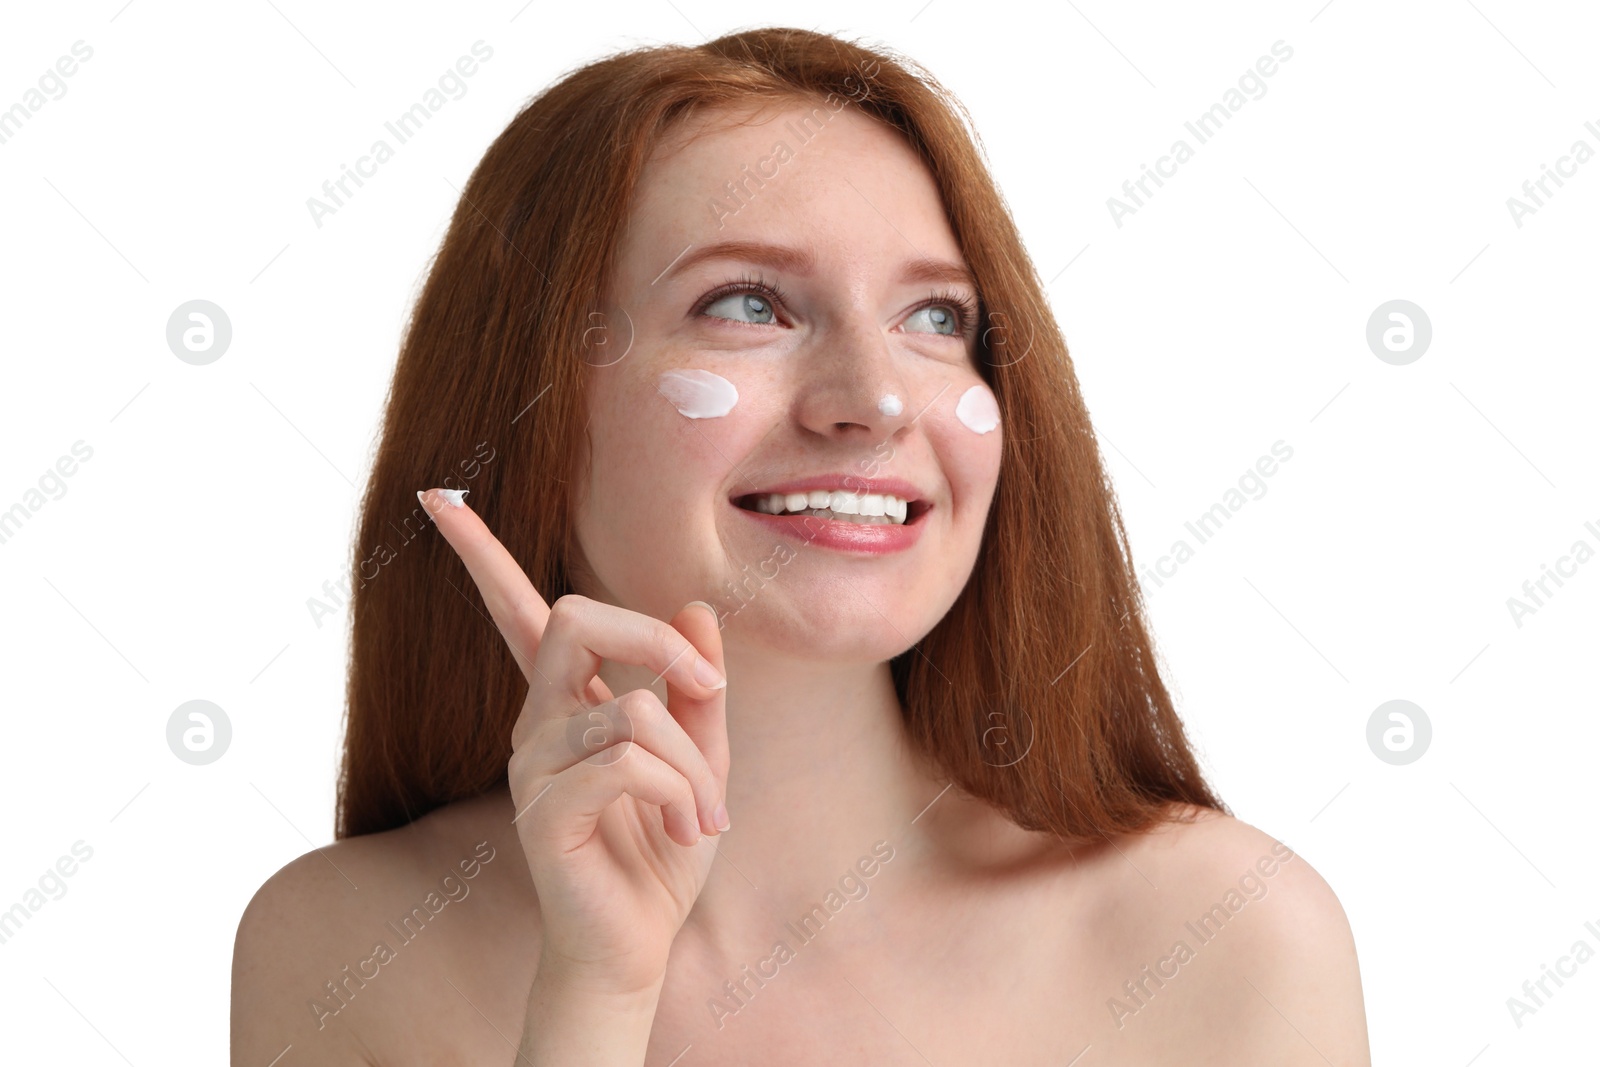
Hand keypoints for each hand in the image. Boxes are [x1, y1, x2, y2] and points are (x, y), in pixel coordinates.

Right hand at [418, 487, 730, 996]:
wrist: (639, 943)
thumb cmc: (662, 848)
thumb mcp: (702, 756)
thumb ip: (696, 686)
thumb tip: (694, 606)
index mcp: (567, 699)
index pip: (515, 612)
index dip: (479, 554)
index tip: (437, 497)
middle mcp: (535, 721)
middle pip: (574, 617)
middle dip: (657, 639)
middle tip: (711, 692)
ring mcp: (531, 765)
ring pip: (630, 705)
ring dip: (692, 758)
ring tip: (706, 812)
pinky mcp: (540, 810)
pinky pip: (627, 759)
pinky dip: (681, 790)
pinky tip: (690, 829)